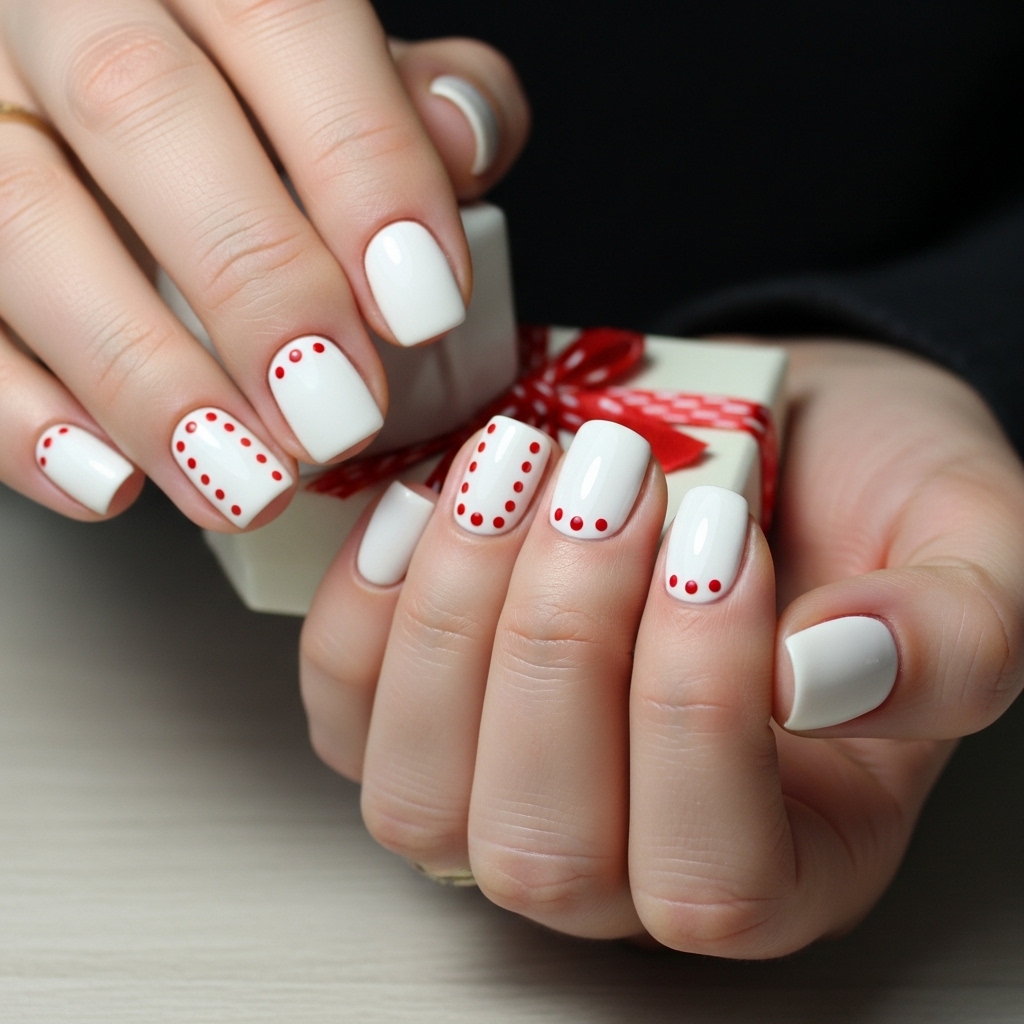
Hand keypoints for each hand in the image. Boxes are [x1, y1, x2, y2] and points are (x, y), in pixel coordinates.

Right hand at [0, 0, 527, 526]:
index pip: (280, 19)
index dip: (361, 164)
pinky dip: (20, 416)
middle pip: (134, 105)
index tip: (423, 308)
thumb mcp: (344, 73)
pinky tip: (113, 483)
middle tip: (335, 411)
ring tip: (245, 482)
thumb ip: (410, 99)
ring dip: (140, 374)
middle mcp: (63, 10)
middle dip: (250, 278)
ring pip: (16, 218)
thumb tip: (462, 139)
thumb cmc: (246, 99)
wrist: (104, 106)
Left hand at [299, 339, 1023, 954]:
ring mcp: (506, 793)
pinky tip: (430, 499)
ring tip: (519, 465)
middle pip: (544, 849)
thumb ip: (946, 635)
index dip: (694, 711)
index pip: (713, 879)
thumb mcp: (969, 545)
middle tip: (608, 485)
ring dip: (454, 618)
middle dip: (560, 643)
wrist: (770, 431)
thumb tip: (821, 676)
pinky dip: (366, 603)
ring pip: (420, 800)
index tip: (715, 538)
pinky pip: (344, 711)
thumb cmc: (868, 497)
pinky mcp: (422, 713)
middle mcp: (629, 858)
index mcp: (789, 855)